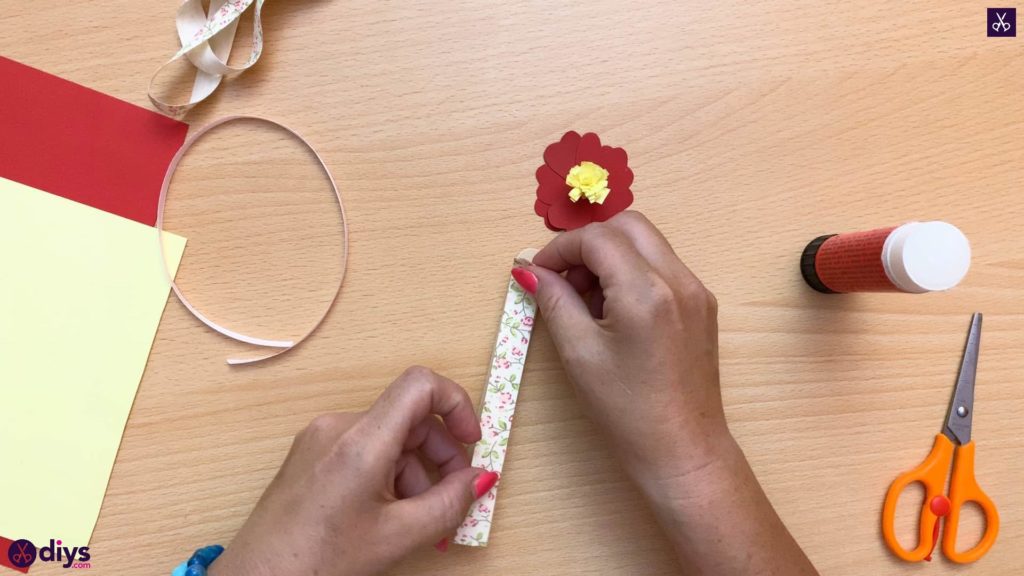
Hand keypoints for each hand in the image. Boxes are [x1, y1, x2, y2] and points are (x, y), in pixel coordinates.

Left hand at [209, 367, 498, 575]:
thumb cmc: (314, 563)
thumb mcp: (397, 537)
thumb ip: (449, 503)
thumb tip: (481, 479)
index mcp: (360, 440)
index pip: (421, 385)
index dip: (456, 405)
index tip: (472, 442)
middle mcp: (338, 427)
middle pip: (409, 416)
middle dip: (441, 454)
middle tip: (454, 496)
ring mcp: (321, 439)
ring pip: (390, 437)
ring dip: (416, 471)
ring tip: (418, 518)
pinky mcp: (311, 454)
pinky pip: (366, 450)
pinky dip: (390, 475)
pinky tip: (391, 514)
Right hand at [521, 211, 727, 491]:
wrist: (684, 450)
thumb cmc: (627, 411)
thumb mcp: (579, 353)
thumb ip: (554, 301)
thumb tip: (529, 271)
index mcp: (647, 291)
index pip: (597, 238)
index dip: (559, 249)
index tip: (537, 273)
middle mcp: (679, 279)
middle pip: (628, 224)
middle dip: (588, 243)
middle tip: (564, 281)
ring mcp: (697, 290)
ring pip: (648, 242)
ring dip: (611, 255)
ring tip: (586, 299)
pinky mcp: (703, 305)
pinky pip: (663, 266)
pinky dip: (633, 271)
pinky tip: (614, 311)